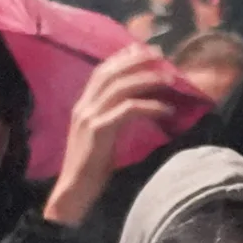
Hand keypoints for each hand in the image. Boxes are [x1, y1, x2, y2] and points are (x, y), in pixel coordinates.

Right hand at [46, 44, 205, 228]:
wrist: (73, 192)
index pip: (101, 72)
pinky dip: (149, 106)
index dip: (122, 58)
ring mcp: (89, 117)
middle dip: (136, 60)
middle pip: (111, 72)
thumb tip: (135, 107)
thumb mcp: (100, 138)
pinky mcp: (99, 131)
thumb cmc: (89, 170)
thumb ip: (111, 119)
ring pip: (120, 87)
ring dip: (147, 79)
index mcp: (82, 107)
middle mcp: (83, 107)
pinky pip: (128, 110)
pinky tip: (165, 108)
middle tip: (160, 55)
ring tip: (169, 77)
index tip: (143, 50)